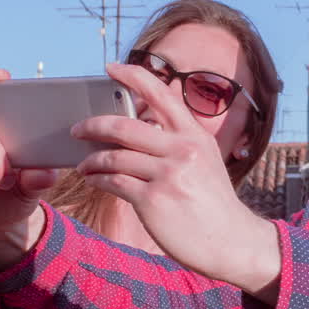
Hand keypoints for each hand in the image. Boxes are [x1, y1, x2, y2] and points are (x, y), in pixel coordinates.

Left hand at [73, 63, 280, 299]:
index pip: (162, 95)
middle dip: (93, 125)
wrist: (231, 240)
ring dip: (91, 159)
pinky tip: (94, 180)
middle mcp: (183, 150)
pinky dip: (98, 179)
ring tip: (84, 164)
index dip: (133, 76)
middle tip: (77, 129)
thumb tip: (140, 131)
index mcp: (196, 136)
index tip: (111, 68)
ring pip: (113, 156)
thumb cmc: (213, 203)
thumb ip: (178, 144)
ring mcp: (168, 174)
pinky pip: (113, 182)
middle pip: (124, 126)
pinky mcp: (153, 199)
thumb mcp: (205, 163)